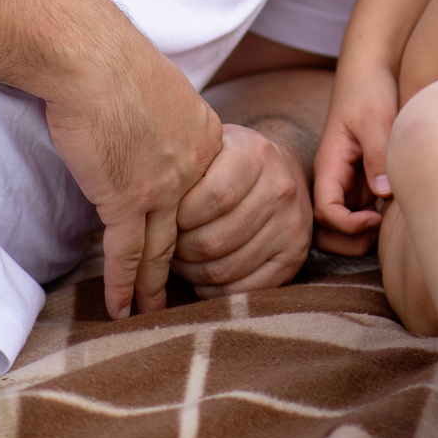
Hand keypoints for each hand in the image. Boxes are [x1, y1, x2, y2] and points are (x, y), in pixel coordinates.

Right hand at [41, 41, 225, 318]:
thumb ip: (161, 116)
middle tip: (186, 289)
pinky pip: (126, 254)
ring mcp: (164, 185)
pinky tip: (122, 309)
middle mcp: (192, 164)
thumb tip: (146, 124)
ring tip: (155, 312)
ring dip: (155, 286)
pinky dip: (123, 285)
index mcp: (203, 134)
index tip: (193, 239)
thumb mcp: (157, 87)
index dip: (197, 219)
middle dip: (185, 261)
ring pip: (162, 249)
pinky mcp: (126, 197)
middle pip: (191, 226)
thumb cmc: (110, 56)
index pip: (205, 189)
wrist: (88, 53)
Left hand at [173, 122, 317, 295]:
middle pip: (214, 240)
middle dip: (179, 250)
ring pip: (224, 269)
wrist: (281, 172)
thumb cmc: (228, 162)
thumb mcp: (210, 148)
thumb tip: (143, 203)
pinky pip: (242, 290)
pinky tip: (202, 275)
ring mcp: (291, 226)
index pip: (214, 196)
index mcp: (256, 154)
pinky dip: (212, 290)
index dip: (181, 217)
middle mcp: (280, 189)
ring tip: (181, 259)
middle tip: (166, 246)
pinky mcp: (294, 258)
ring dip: (191, 272)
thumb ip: (183, 167)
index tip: (166, 218)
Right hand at [312, 56, 397, 247]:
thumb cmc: (369, 91)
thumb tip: (383, 194)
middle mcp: (333, 177)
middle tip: (381, 230)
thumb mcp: (376, 119)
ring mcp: (347, 180)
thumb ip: (378, 155)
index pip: (324, 210)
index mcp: (329, 163)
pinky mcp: (362, 179)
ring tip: (389, 223)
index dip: (347, 224)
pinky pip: (360, 211)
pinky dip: (374, 221)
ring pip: (341, 224)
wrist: (371, 72)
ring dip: (361, 234)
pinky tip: (396, 211)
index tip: (376, 216)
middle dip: (349, 239)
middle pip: (325, 227)